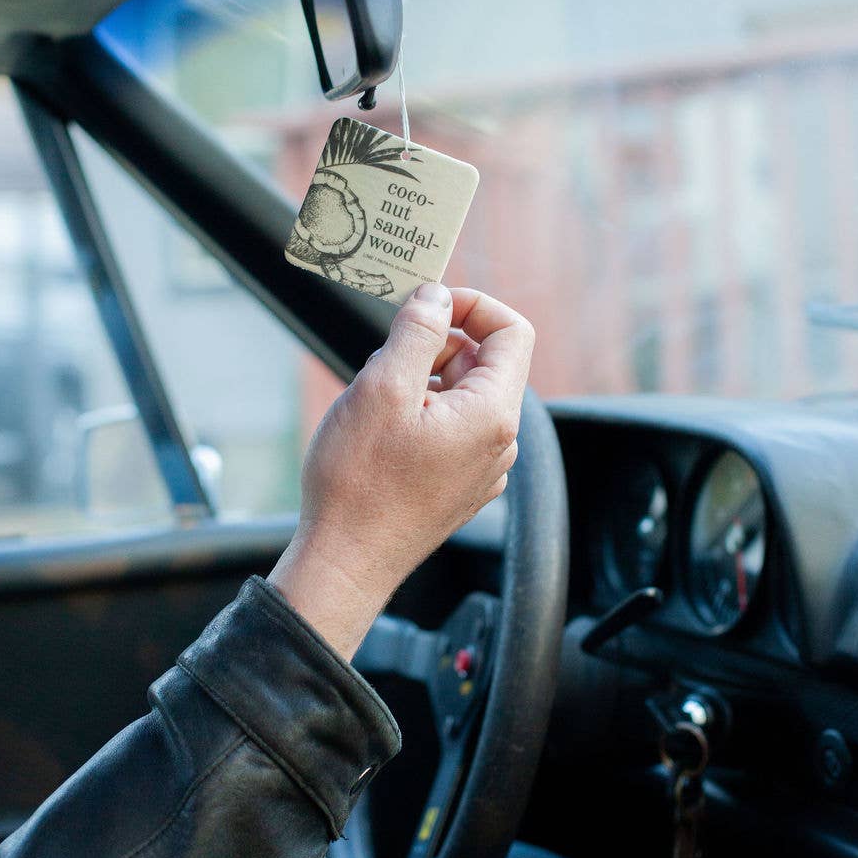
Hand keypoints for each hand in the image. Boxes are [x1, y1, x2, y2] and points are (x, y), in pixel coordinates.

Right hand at [270, 285, 533, 658]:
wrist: (345, 562)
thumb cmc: (359, 481)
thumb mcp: (383, 386)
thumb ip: (418, 331)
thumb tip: (437, 296)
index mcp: (494, 413)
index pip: (513, 331)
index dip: (473, 305)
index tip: (428, 305)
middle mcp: (500, 442)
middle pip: (484, 362)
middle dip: (436, 346)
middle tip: (385, 359)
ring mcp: (482, 469)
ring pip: (462, 395)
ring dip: (423, 381)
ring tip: (375, 403)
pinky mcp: (459, 486)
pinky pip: (451, 429)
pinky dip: (421, 414)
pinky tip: (380, 434)